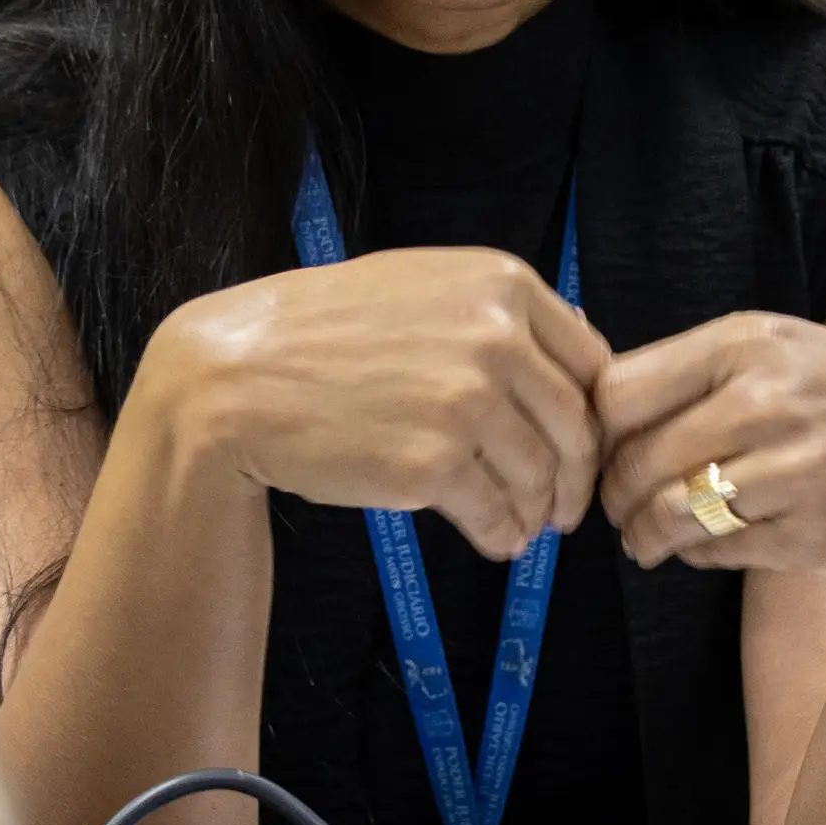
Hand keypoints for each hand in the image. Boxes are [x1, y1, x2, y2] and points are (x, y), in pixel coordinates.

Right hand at [145, 248, 611, 559]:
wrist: (233, 381)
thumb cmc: (318, 334)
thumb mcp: (416, 286)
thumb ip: (492, 312)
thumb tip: (572, 350)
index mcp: (500, 284)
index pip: (590, 361)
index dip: (592, 415)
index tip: (579, 445)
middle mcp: (495, 336)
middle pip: (576, 425)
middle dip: (576, 475)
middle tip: (565, 505)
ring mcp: (467, 401)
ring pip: (540, 475)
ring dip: (539, 511)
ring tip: (524, 527)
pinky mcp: (434, 464)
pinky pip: (497, 513)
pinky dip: (504, 535)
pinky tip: (495, 540)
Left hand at [594, 312, 825, 579]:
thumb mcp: (787, 349)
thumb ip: (700, 368)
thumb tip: (596, 398)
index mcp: (748, 344)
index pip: (619, 392)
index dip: (596, 430)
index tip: (601, 448)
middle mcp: (765, 401)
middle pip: (634, 460)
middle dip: (612, 494)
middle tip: (616, 507)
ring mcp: (789, 470)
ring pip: (666, 513)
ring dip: (641, 536)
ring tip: (643, 539)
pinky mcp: (806, 533)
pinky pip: (713, 552)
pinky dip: (694, 554)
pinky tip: (702, 545)